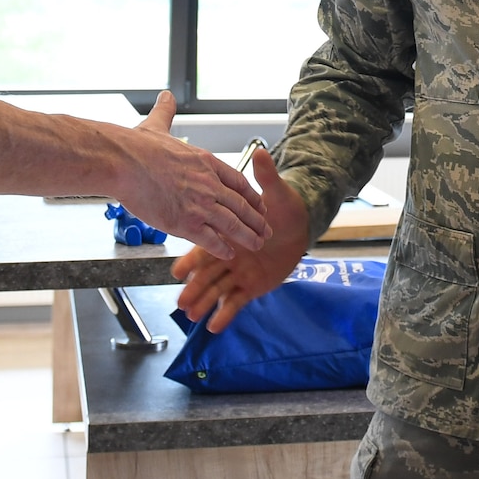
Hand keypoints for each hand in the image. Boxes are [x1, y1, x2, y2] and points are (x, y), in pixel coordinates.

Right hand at [118, 92, 268, 258]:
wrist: (122, 161)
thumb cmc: (136, 146)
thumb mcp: (158, 125)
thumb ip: (167, 112)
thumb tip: (166, 96)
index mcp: (206, 162)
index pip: (238, 181)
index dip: (251, 195)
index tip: (259, 204)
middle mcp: (209, 184)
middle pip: (242, 205)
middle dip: (256, 219)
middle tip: (266, 229)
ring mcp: (199, 204)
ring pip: (232, 224)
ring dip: (247, 236)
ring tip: (257, 244)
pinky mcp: (185, 223)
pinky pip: (210, 239)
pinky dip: (222, 247)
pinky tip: (228, 252)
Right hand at [171, 146, 311, 330]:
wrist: (301, 228)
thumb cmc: (285, 209)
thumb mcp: (275, 193)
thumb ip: (265, 176)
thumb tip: (261, 151)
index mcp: (228, 235)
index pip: (205, 248)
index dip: (192, 260)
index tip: (177, 271)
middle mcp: (228, 256)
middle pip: (207, 275)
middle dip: (193, 288)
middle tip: (180, 302)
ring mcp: (238, 273)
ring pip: (217, 291)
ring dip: (205, 303)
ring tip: (191, 316)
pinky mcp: (251, 287)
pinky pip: (236, 302)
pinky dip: (225, 315)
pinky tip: (213, 327)